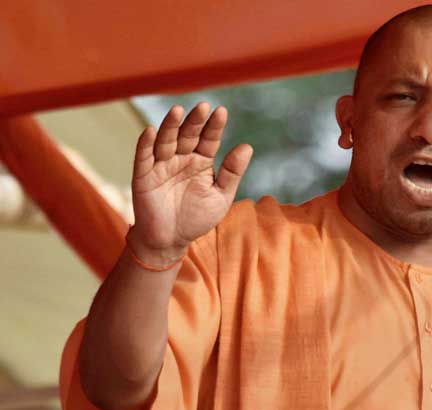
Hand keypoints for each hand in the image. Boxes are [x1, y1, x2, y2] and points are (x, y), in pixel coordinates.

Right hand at [129, 103, 252, 263]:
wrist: (171, 241)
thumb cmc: (197, 218)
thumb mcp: (221, 196)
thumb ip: (232, 172)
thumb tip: (247, 146)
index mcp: (201, 161)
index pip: (209, 139)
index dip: (214, 127)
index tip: (221, 112)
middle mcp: (181, 159)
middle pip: (188, 135)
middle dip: (195, 121)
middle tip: (203, 106)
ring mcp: (162, 165)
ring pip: (166, 141)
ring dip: (171, 126)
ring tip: (178, 111)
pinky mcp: (143, 176)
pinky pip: (143, 157)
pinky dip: (146, 144)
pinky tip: (150, 131)